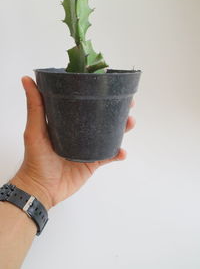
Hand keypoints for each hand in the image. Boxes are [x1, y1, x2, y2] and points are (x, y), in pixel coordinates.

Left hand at [10, 77, 135, 209]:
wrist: (42, 188)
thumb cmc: (35, 158)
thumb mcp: (35, 129)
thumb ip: (35, 106)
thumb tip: (27, 79)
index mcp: (68, 122)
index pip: (86, 104)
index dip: (99, 95)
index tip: (111, 86)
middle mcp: (80, 132)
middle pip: (103, 118)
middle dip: (118, 110)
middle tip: (129, 104)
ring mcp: (88, 147)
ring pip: (110, 135)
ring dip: (122, 128)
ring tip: (130, 122)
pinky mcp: (93, 162)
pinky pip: (109, 156)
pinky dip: (118, 154)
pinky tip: (122, 152)